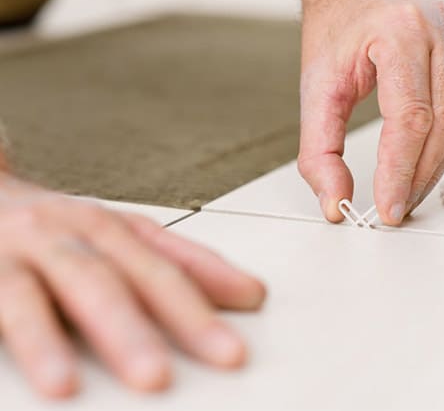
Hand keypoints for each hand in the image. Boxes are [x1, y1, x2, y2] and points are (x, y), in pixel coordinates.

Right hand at [0, 173, 264, 397]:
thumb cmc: (51, 231)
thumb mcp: (109, 239)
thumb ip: (172, 262)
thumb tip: (246, 291)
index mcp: (108, 226)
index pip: (169, 254)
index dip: (214, 280)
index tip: (256, 305)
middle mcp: (77, 229)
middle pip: (137, 270)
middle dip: (181, 313)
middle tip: (226, 354)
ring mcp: (32, 247)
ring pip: (84, 283)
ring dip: (120, 328)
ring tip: (154, 377)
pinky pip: (14, 308)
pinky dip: (39, 343)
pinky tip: (61, 382)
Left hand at [298, 0, 443, 224]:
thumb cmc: (335, 32)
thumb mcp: (315, 90)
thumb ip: (319, 151)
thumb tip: (334, 201)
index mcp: (400, 36)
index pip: (410, 118)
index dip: (399, 171)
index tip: (386, 208)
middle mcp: (440, 35)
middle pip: (441, 125)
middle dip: (417, 177)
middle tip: (394, 209)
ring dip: (431, 168)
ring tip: (404, 195)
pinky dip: (441, 148)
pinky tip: (422, 169)